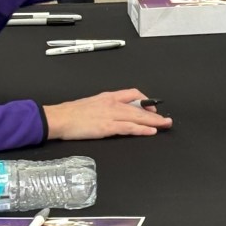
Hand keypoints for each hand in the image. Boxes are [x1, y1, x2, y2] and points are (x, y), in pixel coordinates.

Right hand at [43, 89, 171, 139]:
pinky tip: (151, 131)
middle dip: (155, 113)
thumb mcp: (92, 103)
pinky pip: (129, 127)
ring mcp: (110, 115)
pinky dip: (142, 129)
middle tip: (166, 119)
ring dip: (154, 121)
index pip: (133, 93)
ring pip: (137, 117)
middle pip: (139, 107)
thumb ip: (105, 106)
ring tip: (165, 125)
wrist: (58, 118)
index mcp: (108, 96)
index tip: (152, 107)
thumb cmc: (71, 113)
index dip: (145, 100)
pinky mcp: (107, 127)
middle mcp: (112, 103)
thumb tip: (116, 112)